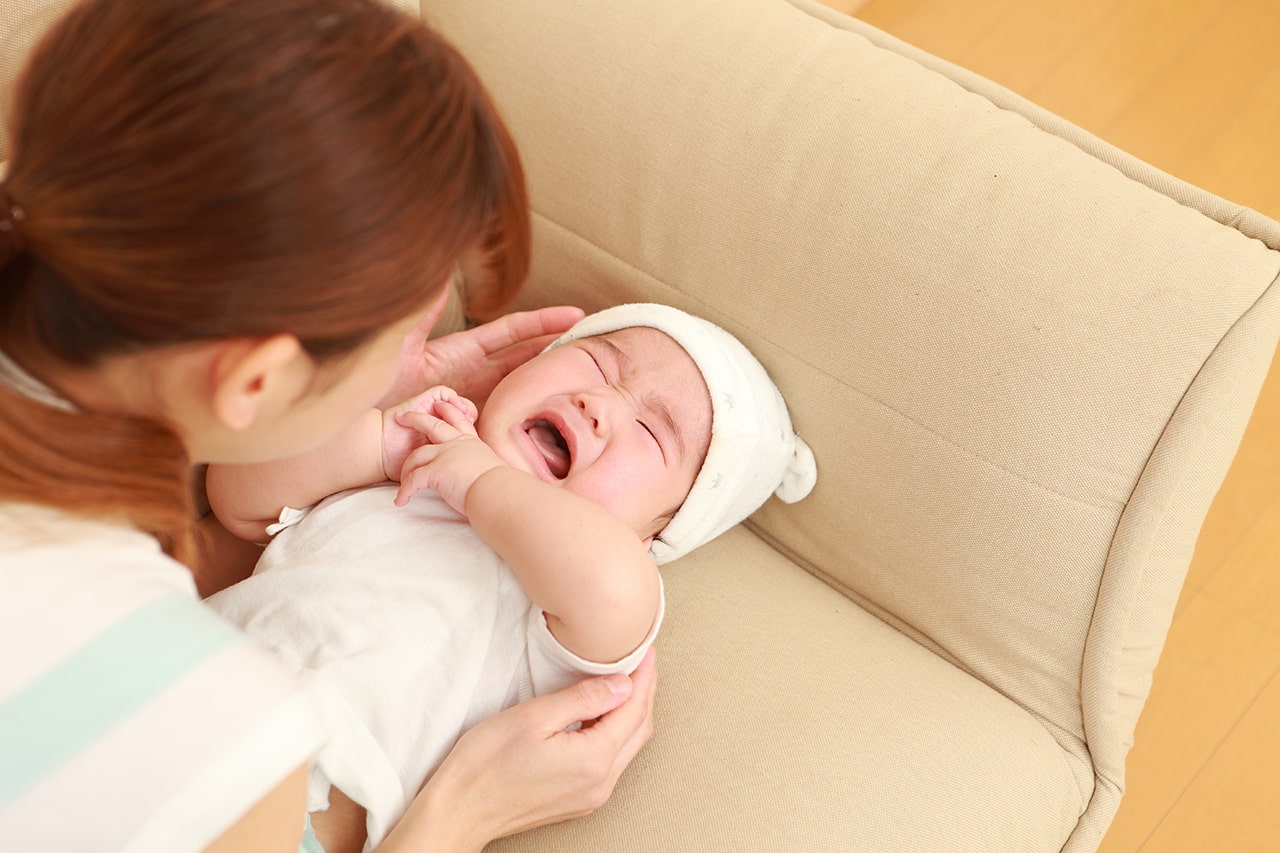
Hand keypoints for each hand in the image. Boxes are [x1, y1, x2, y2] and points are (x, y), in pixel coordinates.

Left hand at [379, 305, 584, 408]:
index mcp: (465, 350)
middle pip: (529, 358)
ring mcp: (478, 402)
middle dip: (561, 350)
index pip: (515, 331)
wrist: (364, 423)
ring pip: (525, 390)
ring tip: (588, 382)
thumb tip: (436, 278)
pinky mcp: (474, 428)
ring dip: (552, 385)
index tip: (577, 314)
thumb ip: (420, 313)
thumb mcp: (400, 343)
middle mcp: (477, 375)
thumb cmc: (376, 383)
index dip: (545, 321)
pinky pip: (509, 423)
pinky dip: (532, 421)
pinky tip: (554, 425)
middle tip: (596, 345)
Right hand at [380, 387, 477, 481]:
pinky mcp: (423, 401)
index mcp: (443, 441)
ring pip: (455, 403)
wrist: (382, 453)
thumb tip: (466, 485)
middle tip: (475, 430)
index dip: (474, 437)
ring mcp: (431, 411)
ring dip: (463, 408)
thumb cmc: (403, 467)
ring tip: (469, 417)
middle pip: (463, 417)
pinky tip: (457, 408)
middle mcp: (438, 425)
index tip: (479, 446)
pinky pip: (442, 393)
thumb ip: (446, 473)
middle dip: (471, 421)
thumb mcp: (433, 473)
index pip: (464, 434)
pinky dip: (451, 398)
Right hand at [382, 650, 658, 851]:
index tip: (644, 651)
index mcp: (594, 760)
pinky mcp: (578, 800)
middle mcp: (601, 783)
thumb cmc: (486, 764)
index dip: (643, 677)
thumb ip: (583, 698)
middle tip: (641, 661)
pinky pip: (612, 761)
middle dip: (644, 693)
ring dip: (631, 713)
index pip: (634, 709)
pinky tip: (602, 715)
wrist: (459, 811)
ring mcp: (591, 796)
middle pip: (639, 730)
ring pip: (628, 746)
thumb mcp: (534, 717)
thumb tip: (622, 684)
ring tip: (625, 681)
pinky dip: (615, 733)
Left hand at [392, 401, 505, 511]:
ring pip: (417, 455)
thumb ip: (481, 467)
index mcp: (472, 443)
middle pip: (432, 425)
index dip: (447, 410)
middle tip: (401, 416)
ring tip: (401, 481)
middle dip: (415, 418)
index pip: (458, 420)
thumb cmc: (500, 487)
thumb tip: (484, 479)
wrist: (499, 493)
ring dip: (406, 469)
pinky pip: (413, 479)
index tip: (439, 404)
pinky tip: (402, 500)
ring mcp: (445, 455)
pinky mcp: (436, 470)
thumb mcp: (492, 468)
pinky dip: (405, 491)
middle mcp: (457, 444)